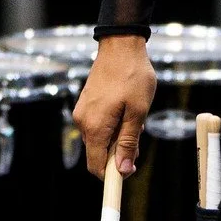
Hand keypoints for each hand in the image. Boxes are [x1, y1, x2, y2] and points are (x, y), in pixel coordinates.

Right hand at [73, 34, 156, 177]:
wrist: (120, 46)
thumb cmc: (133, 77)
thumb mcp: (138, 112)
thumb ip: (128, 143)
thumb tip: (123, 170)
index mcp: (94, 127)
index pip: (96, 167)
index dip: (113, 175)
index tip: (130, 171)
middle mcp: (83, 122)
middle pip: (99, 153)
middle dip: (119, 152)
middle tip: (138, 134)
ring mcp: (83, 113)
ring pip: (100, 139)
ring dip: (117, 137)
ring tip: (133, 117)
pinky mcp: (86, 105)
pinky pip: (98, 125)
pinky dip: (112, 125)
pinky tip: (126, 109)